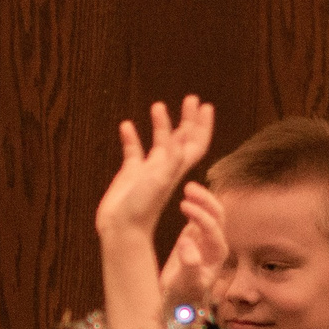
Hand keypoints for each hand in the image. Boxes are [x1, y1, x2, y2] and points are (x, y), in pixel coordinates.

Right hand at [94, 96, 215, 243]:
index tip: (205, 106)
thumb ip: (171, 158)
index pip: (196, 143)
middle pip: (181, 138)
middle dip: (188, 119)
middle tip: (191, 98)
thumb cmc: (142, 208)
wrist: (123, 230)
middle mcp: (165, 168)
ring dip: (160, 124)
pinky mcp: (130, 175)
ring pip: (158, 142)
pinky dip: (131, 138)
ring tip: (158, 106)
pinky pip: (133, 151)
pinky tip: (126, 125)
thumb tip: (180, 135)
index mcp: (176, 168)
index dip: (203, 126)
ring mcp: (148, 171)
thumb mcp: (161, 180)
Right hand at [160, 182, 229, 310]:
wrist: (177, 303)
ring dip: (201, 198)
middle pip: (217, 216)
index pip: (213, 230)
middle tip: (188, 188)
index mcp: (217, 255)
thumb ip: (189, 265)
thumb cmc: (182, 297)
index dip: (201, 217)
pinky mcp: (194, 236)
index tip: (184, 205)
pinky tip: (184, 194)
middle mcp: (214, 244)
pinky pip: (197, 216)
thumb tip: (187, 243)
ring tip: (187, 187)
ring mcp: (205, 238)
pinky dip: (194, 203)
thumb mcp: (184, 284)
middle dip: (206, 201)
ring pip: (209, 212)